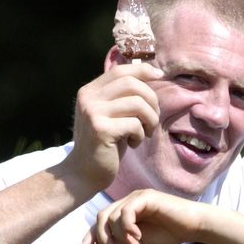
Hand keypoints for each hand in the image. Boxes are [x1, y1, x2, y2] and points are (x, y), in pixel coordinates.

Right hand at [66, 63, 162, 192]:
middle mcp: (88, 98)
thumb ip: (122, 97)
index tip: (160, 76)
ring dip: (150, 119)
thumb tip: (152, 74)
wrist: (84, 173)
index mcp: (90, 91)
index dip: (143, 70)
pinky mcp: (101, 130)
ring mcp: (93, 113)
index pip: (120, 70)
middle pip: (131, 84)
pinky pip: (134, 124)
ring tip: (146, 133)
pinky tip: (134, 144)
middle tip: (153, 119)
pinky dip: (140, 135)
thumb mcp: (111, 115)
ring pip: (137, 103)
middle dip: (151, 100)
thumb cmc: (105, 144)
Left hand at [79, 189, 209, 243]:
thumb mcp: (137, 242)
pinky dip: (128, 228)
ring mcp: (137, 197)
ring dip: (120, 236)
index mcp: (125, 210)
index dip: (91, 234)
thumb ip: (119, 242)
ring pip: (113, 216)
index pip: (102, 220)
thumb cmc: (168, 233)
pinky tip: (138, 239)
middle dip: (103, 236)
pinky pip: (127, 212)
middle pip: (102, 216)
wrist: (192, 227)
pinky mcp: (146, 197)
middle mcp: (129, 201)